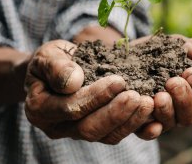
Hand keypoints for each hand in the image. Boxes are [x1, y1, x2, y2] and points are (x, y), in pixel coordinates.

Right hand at [24, 40, 155, 143]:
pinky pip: (115, 134)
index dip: (95, 97)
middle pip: (89, 128)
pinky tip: (152, 115)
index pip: (70, 108)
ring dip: (129, 121)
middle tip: (138, 96)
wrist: (55, 70)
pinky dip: (134, 126)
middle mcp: (57, 127)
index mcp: (40, 109)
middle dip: (115, 113)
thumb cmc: (50, 61)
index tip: (118, 81)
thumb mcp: (47, 55)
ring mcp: (77, 132)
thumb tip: (74, 81)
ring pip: (105, 136)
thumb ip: (56, 66)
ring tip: (148, 103)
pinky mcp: (96, 130)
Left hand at [132, 35, 191, 137]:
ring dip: (167, 110)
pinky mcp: (141, 124)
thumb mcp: (174, 44)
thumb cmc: (157, 52)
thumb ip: (191, 47)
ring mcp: (162, 118)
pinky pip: (147, 134)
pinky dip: (150, 130)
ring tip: (158, 96)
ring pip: (171, 123)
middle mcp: (181, 109)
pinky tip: (150, 123)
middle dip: (185, 98)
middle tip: (173, 82)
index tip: (190, 71)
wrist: (126, 57)